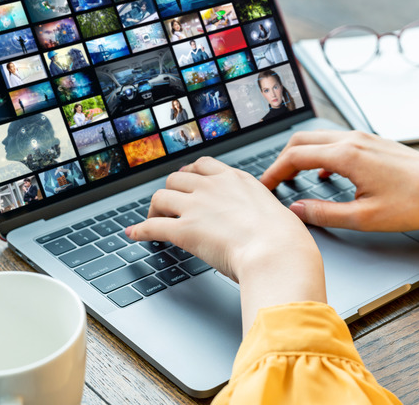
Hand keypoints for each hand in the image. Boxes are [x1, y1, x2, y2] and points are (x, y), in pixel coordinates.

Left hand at [127, 157, 325, 333]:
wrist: (277, 252)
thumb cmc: (284, 239)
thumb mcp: (275, 211)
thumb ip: (261, 210)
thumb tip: (265, 220)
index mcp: (235, 180)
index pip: (203, 166)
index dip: (190, 175)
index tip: (187, 183)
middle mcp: (212, 187)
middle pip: (176, 179)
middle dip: (171, 192)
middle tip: (169, 206)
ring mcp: (195, 207)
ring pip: (160, 198)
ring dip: (154, 210)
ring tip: (152, 221)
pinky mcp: (183, 231)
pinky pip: (152, 227)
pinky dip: (140, 231)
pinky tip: (134, 235)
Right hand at [260, 130, 418, 231]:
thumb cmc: (415, 203)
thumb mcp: (365, 217)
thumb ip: (325, 214)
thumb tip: (296, 210)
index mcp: (345, 155)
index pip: (294, 156)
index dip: (273, 172)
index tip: (264, 188)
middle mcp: (352, 140)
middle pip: (302, 140)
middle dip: (282, 160)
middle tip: (273, 183)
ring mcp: (364, 138)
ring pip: (319, 138)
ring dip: (300, 155)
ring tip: (292, 178)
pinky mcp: (374, 143)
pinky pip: (336, 142)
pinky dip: (320, 154)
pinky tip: (325, 174)